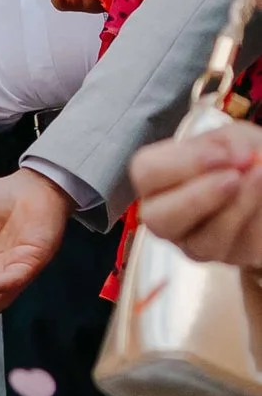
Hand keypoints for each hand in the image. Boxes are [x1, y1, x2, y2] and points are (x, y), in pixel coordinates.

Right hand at [132, 119, 261, 266]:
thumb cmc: (243, 159)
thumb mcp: (235, 138)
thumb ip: (228, 141)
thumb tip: (235, 157)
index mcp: (160, 180)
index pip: (145, 172)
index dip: (180, 163)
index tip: (221, 154)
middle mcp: (168, 215)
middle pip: (156, 218)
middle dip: (196, 198)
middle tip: (233, 176)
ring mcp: (195, 242)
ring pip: (200, 242)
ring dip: (233, 208)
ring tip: (258, 177)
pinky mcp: (227, 256)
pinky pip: (234, 248)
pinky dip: (250, 217)